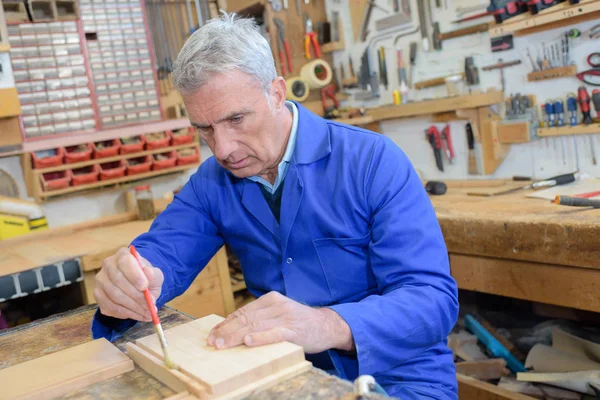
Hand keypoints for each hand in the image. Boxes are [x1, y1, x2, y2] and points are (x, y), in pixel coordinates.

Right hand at [94, 247, 163, 321]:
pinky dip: (126, 313)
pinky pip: (110, 307)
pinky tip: (138, 314)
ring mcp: (101, 280)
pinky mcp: (98, 295)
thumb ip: (153, 274)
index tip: (144, 287)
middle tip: (149, 306)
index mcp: (123, 254)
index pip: (124, 262)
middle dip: (135, 296)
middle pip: (118, 281)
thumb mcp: (155, 275)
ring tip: (147, 313)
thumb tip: (148, 273)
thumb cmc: (147, 278)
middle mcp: (108, 265)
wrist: (140, 286)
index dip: (134, 275)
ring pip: (114, 296)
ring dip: (133, 307)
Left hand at [207, 291, 353, 353]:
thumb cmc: (299, 322)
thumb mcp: (278, 313)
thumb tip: (233, 328)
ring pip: (256, 326)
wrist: (326, 325)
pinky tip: (248, 341)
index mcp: (271, 299)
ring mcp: (285, 317)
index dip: (226, 323)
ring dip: (236, 336)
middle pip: (246, 318)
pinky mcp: (294, 330)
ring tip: (223, 344)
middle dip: (227, 331)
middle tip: (213, 341)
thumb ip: (260, 317)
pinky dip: (260, 338)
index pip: (243, 312)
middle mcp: (277, 305)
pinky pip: (274, 334)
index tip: (213, 334)